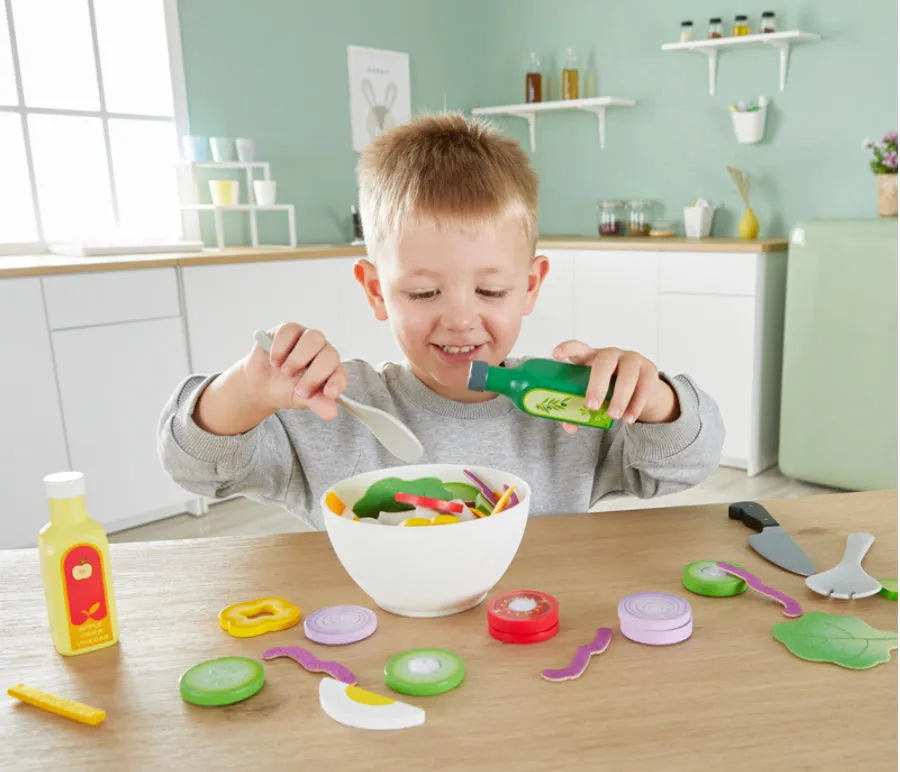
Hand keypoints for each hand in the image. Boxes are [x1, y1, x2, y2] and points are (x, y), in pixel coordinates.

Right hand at [243, 322, 347, 420]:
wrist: (262, 383)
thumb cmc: (286, 390)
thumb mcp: (301, 400)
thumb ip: (317, 403)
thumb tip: (331, 413)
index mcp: (331, 370)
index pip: (340, 373)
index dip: (337, 382)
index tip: (329, 393)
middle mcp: (323, 351)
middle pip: (329, 354)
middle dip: (314, 375)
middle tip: (298, 389)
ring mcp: (307, 338)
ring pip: (313, 338)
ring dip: (298, 358)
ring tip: (285, 372)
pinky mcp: (289, 329)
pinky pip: (289, 330)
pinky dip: (280, 348)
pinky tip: (275, 361)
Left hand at [552, 341, 678, 433]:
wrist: (641, 389)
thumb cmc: (609, 389)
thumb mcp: (593, 396)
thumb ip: (578, 410)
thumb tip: (570, 427)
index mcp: (591, 358)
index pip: (577, 348)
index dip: (567, 349)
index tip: (556, 355)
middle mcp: (611, 354)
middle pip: (604, 362)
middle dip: (597, 384)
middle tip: (591, 406)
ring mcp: (631, 360)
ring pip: (628, 374)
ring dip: (620, 397)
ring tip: (613, 416)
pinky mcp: (649, 370)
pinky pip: (644, 386)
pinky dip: (636, 404)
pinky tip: (629, 418)